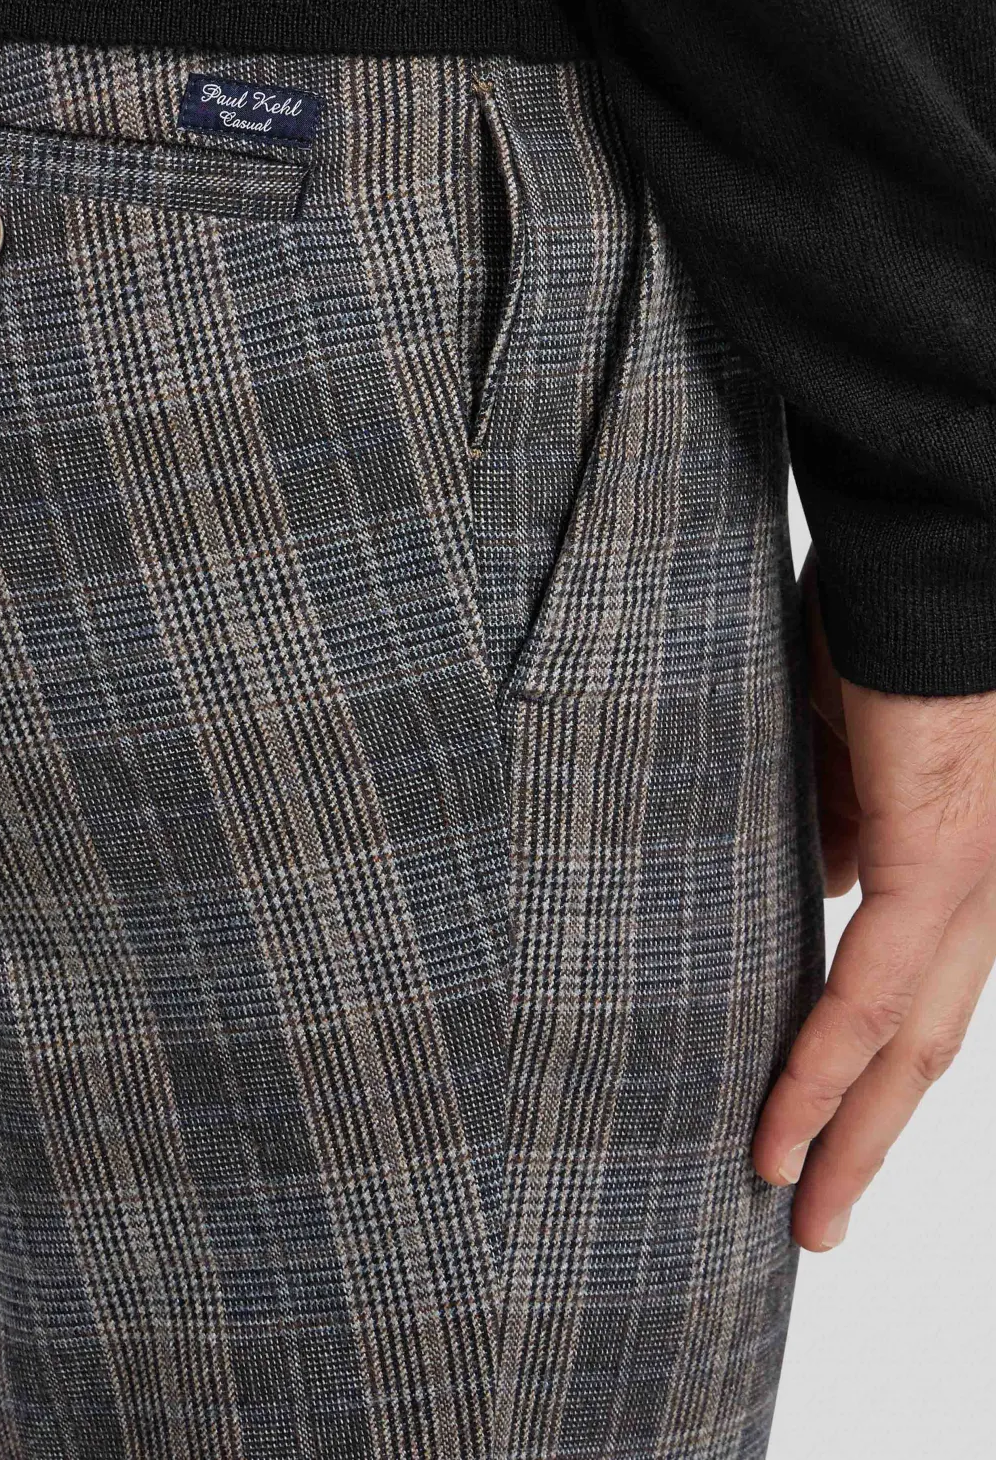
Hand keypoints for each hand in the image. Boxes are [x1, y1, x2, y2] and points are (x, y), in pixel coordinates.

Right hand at [752, 550, 995, 1249]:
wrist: (933, 540)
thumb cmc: (887, 613)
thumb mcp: (848, 736)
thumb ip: (842, 816)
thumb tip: (819, 880)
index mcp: (966, 849)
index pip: (924, 982)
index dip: (876, 1061)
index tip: (826, 1112)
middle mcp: (988, 878)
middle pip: (931, 1038)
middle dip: (872, 1137)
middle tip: (818, 1216)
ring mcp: (972, 873)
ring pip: (911, 1037)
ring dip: (843, 1127)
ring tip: (785, 1191)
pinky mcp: (934, 853)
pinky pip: (870, 991)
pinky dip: (820, 1070)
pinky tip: (780, 1134)